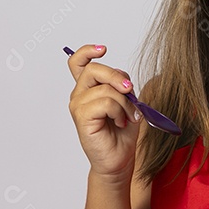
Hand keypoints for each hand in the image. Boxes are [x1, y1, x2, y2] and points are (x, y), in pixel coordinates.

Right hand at [66, 44, 144, 181]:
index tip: (103, 49)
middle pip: (94, 69)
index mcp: (89, 89)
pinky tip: (120, 122)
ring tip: (128, 116)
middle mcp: (80, 95)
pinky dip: (119, 111)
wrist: (119, 159)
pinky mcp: (81, 117)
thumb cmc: (122, 132)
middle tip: (130, 90)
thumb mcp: (127, 102)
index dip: (87, 51)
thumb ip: (122, 86)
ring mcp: (78, 106)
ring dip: (124, 102)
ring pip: (105, 88)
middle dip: (116, 76)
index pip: (78, 62)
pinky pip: (105, 102)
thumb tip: (123, 80)